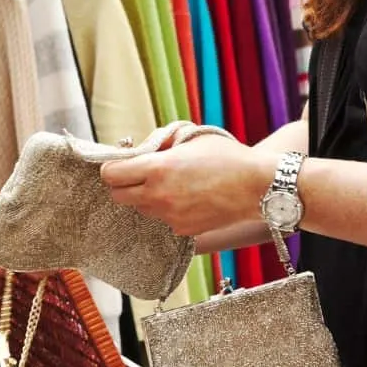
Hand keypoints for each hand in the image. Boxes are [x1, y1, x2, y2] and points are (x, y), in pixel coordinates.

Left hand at [101, 134, 275, 235]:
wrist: (256, 187)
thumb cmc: (227, 156)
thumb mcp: (191, 136)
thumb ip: (161, 142)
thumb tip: (140, 149)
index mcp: (157, 169)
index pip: (111, 174)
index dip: (112, 167)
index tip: (120, 163)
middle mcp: (158, 196)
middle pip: (118, 197)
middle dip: (124, 184)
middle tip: (139, 175)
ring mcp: (169, 216)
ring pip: (141, 209)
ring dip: (146, 197)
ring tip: (170, 185)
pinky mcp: (182, 230)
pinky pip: (162, 220)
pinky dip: (167, 210)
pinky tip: (186, 199)